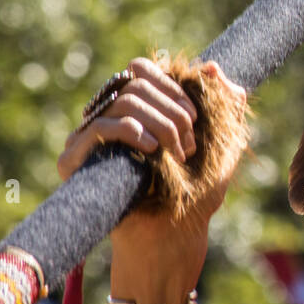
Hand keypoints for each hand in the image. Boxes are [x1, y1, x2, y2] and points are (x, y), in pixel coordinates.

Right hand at [58, 57, 248, 288]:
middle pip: (136, 82)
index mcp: (138, 108)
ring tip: (176, 155)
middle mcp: (109, 117)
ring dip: (159, 124)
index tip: (195, 118)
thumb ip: (227, 103)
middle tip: (189, 147)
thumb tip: (212, 66)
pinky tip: (150, 149)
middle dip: (173, 111)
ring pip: (123, 101)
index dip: (172, 85)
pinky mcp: (75, 161)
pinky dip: (129, 130)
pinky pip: (98, 127)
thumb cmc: (198, 193)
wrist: (175, 236)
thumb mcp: (225, 143)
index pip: (142, 69)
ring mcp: (90, 138)